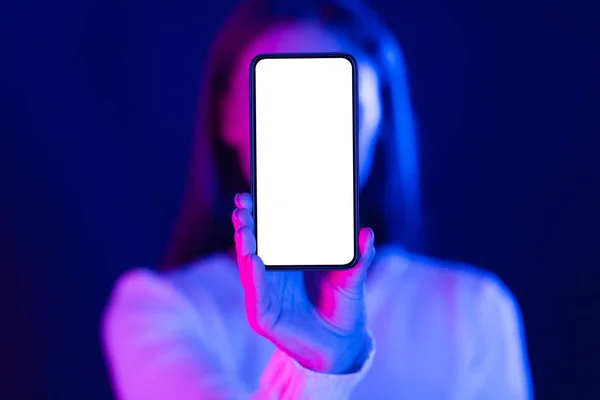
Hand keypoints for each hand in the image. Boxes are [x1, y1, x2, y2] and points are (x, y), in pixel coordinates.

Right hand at [232, 193, 375, 373]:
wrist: (343, 342)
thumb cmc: (343, 304)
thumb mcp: (352, 277)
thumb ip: (359, 257)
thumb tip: (367, 233)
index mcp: (288, 258)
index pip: (268, 232)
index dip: (259, 213)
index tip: (251, 195)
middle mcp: (272, 274)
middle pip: (253, 244)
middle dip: (246, 224)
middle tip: (243, 204)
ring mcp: (265, 294)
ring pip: (249, 266)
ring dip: (246, 246)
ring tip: (245, 227)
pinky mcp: (264, 316)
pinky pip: (257, 295)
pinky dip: (255, 278)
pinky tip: (254, 259)